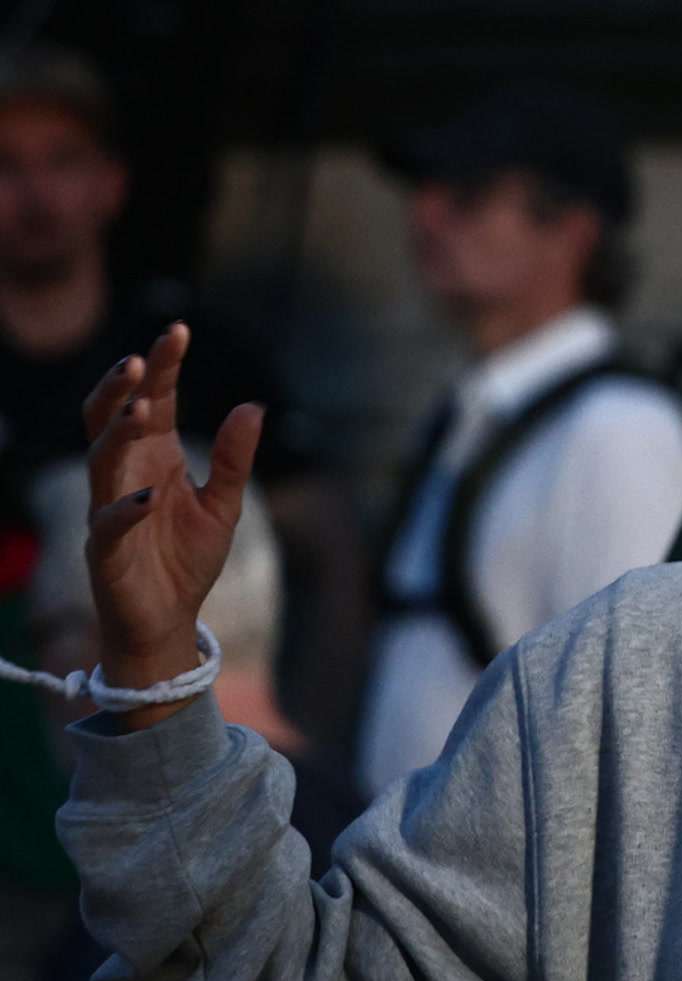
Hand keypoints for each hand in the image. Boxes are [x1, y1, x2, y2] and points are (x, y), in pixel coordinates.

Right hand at [81, 323, 261, 729]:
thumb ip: (233, 459)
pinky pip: (108, 521)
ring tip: (138, 406)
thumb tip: (254, 407)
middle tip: (140, 358)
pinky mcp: (106, 548)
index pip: (154, 400)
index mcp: (155, 456)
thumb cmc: (187, 560)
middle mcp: (126, 473)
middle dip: (122, 385)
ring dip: (117, 431)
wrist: (167, 622)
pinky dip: (125, 506)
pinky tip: (147, 495)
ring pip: (99, 458)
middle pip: (111, 416)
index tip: (179, 329)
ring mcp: (109, 507)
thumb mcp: (224, 506)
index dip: (163, 365)